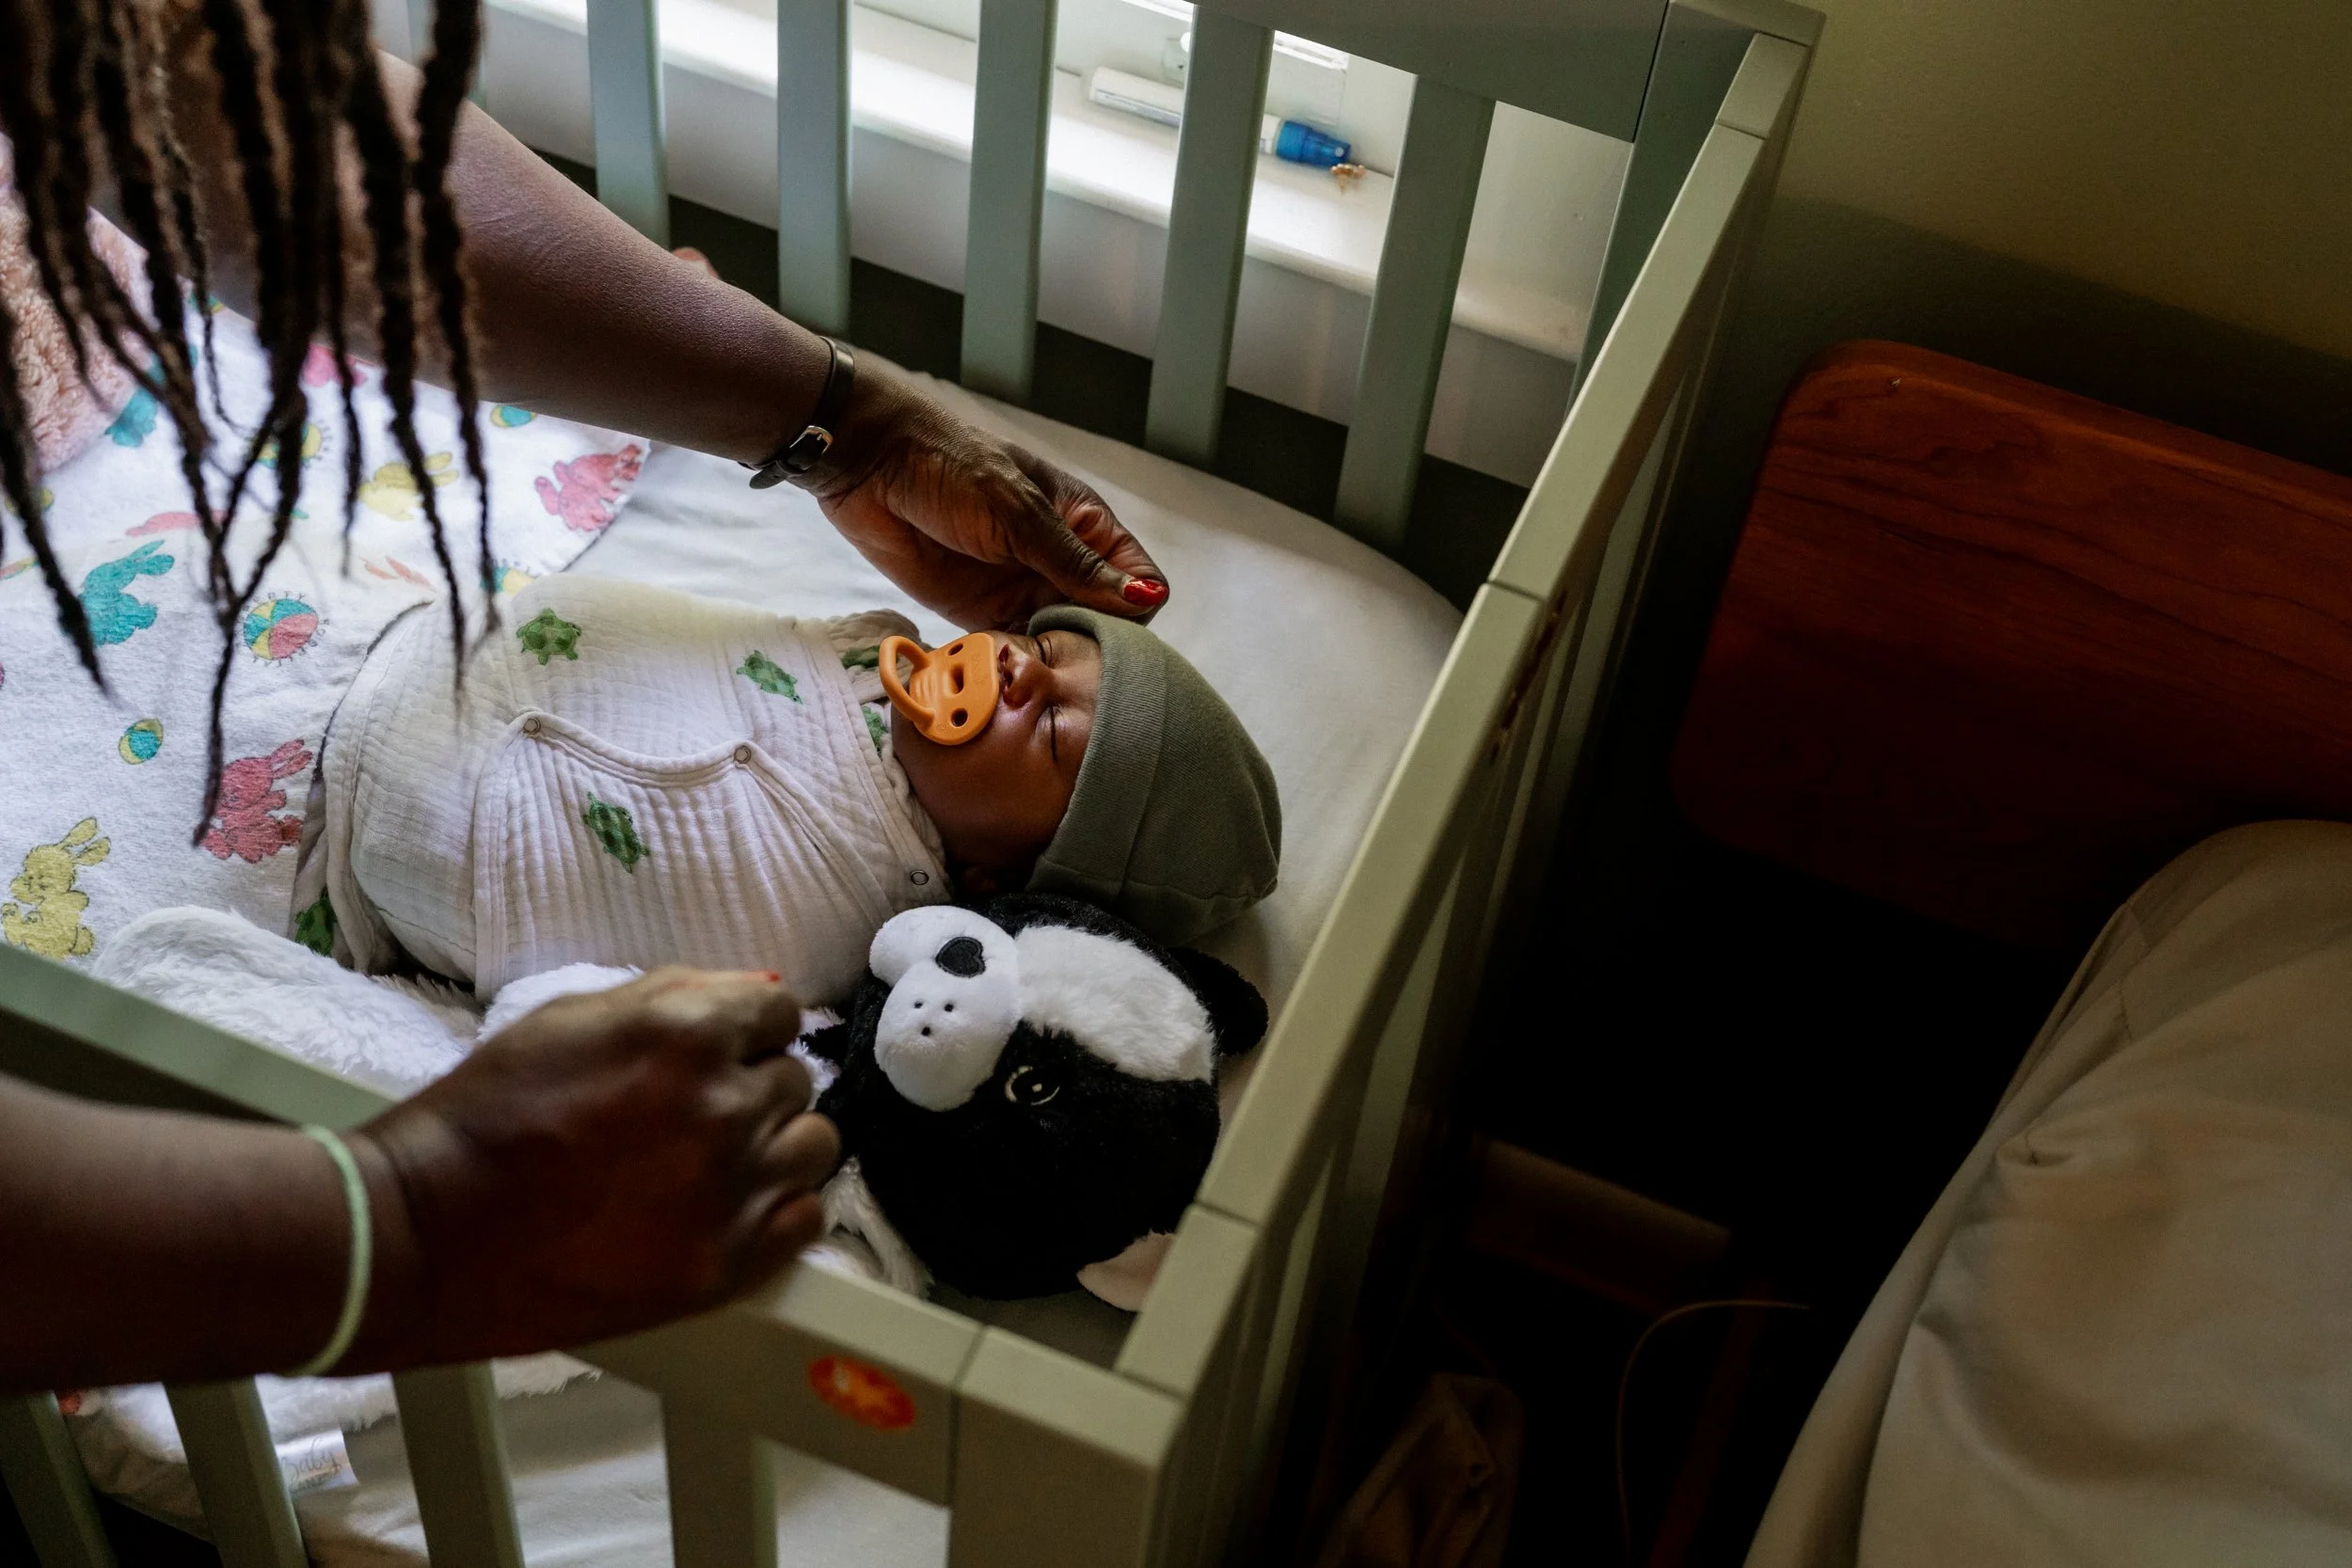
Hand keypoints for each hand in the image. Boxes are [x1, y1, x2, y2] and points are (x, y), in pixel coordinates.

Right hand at [347, 968, 836, 1367]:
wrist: (427, 1234)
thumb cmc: (486, 1115)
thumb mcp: (569, 1018)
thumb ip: (673, 996)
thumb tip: (753, 991)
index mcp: (688, 1032)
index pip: (780, 1011)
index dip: (747, 1029)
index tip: (719, 1052)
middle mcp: (724, 1108)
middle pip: (793, 1080)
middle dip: (751, 1088)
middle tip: (692, 1114)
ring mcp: (730, 1193)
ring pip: (814, 1147)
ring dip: (774, 1147)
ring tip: (714, 1163)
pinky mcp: (723, 1267)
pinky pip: (805, 1220)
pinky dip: (776, 1210)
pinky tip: (724, 1209)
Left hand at [800, 361, 1168, 631]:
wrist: (870, 465)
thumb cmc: (950, 466)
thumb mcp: (1020, 514)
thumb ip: (1077, 564)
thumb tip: (1146, 599)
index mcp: (1086, 526)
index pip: (1142, 583)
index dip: (1133, 613)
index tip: (1102, 630)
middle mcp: (1062, 563)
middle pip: (1107, 622)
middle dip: (1093, 646)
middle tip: (1061, 658)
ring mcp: (1024, 590)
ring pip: (1063, 642)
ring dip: (1053, 659)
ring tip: (1031, 665)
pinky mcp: (984, 613)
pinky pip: (1018, 649)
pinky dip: (1017, 663)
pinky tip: (1004, 665)